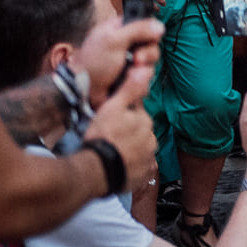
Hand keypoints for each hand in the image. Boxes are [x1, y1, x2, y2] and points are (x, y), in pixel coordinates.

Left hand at [70, 16, 163, 105]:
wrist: (83, 91)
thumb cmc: (93, 63)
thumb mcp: (114, 40)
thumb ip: (138, 30)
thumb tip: (160, 26)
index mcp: (120, 28)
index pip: (145, 24)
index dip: (149, 33)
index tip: (147, 40)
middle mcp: (126, 43)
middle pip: (152, 44)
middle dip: (148, 54)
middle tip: (136, 60)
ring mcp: (129, 60)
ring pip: (151, 61)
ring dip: (143, 69)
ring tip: (130, 74)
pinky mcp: (131, 75)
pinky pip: (146, 76)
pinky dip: (140, 80)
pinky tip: (129, 81)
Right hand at [83, 64, 156, 191]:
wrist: (94, 171)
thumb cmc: (101, 136)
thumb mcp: (112, 108)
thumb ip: (130, 89)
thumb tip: (147, 69)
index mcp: (145, 121)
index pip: (136, 115)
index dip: (122, 118)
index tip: (109, 124)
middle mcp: (151, 140)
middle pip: (139, 133)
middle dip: (127, 134)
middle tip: (107, 140)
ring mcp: (147, 160)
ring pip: (138, 151)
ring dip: (128, 151)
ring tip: (109, 154)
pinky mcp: (142, 177)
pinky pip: (137, 169)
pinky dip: (130, 168)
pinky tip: (116, 167)